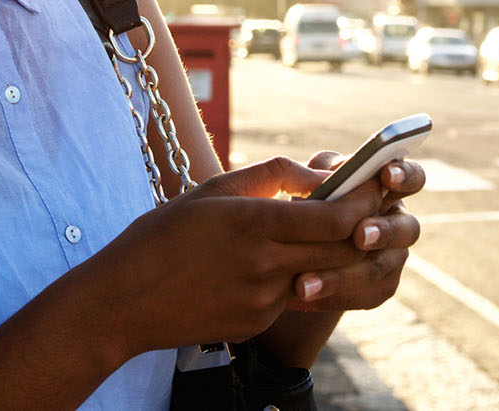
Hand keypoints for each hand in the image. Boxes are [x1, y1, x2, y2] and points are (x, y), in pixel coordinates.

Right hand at [81, 157, 385, 355]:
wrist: (122, 302)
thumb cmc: (160, 237)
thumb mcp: (210, 190)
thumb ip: (270, 176)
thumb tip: (318, 175)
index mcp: (253, 223)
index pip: (335, 217)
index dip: (364, 202)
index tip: (376, 186)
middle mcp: (264, 264)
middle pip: (341, 250)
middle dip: (363, 229)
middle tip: (371, 211)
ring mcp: (262, 300)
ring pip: (320, 275)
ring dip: (330, 256)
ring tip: (324, 235)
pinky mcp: (255, 323)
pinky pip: (289, 297)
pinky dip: (291, 279)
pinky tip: (264, 268)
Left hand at [284, 152, 423, 311]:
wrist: (298, 250)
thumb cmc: (310, 201)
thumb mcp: (313, 180)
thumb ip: (323, 170)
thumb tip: (330, 175)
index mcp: (388, 190)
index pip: (412, 178)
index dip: (404, 175)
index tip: (386, 176)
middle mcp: (399, 223)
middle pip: (407, 229)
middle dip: (383, 232)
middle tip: (359, 236)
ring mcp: (394, 258)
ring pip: (378, 268)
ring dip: (343, 275)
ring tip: (305, 283)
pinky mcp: (381, 288)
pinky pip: (364, 295)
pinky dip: (333, 295)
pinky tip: (304, 297)